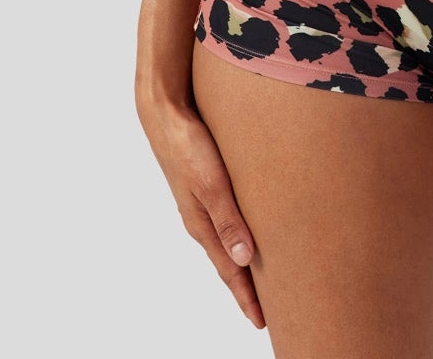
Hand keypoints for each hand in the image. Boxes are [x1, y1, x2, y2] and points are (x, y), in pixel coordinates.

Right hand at [137, 94, 264, 328]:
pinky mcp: (206, 183)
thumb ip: (228, 218)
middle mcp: (202, 218)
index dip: (246, 296)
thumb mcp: (211, 183)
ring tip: (263, 276)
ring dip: (244, 260)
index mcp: (202, 224)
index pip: (230, 270)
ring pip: (229, 239)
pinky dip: (239, 233)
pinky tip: (250, 229)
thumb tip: (245, 259)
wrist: (165, 111)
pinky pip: (226, 218)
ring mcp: (202, 202)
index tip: (262, 322)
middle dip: (246, 286)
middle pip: (229, 260)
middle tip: (268, 308)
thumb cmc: (188, 144)